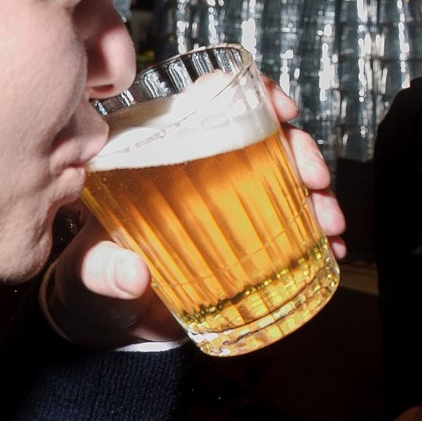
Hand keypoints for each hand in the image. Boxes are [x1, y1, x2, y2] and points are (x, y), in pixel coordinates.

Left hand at [45, 83, 345, 347]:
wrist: (116, 327)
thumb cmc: (94, 282)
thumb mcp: (90, 272)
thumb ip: (104, 270)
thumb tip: (133, 275)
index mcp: (159, 156)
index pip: (209, 102)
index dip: (250, 94)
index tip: (281, 109)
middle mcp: (202, 170)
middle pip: (262, 136)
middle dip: (300, 150)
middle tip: (315, 180)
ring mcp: (231, 203)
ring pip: (287, 176)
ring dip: (319, 193)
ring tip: (329, 223)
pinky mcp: (250, 238)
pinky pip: (294, 223)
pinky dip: (318, 233)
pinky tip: (330, 249)